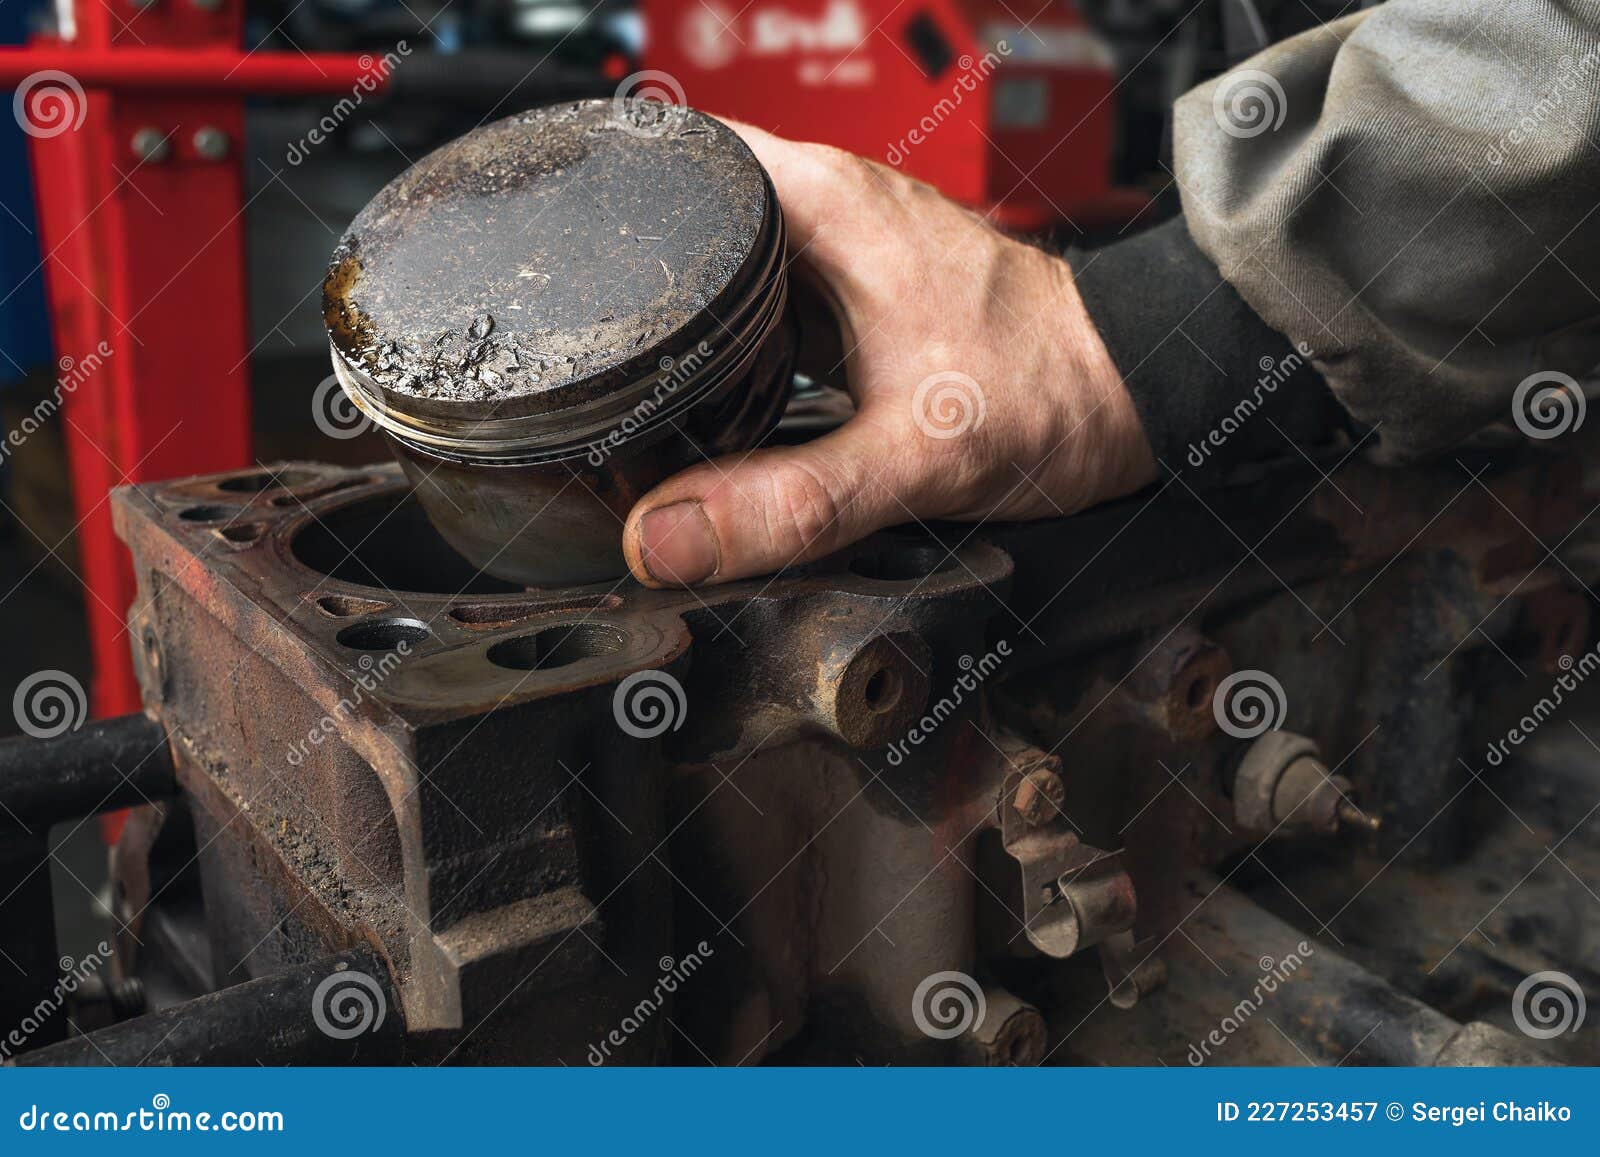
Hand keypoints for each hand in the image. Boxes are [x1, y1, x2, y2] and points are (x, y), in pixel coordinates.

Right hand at [621, 122, 1156, 587]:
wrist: (1132, 395)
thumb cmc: (1054, 393)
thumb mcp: (913, 458)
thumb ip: (788, 503)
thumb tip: (667, 538)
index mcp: (824, 204)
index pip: (672, 157)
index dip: (600, 203)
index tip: (549, 267)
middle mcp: (828, 211)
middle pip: (684, 222)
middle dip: (628, 281)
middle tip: (576, 351)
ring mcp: (844, 255)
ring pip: (726, 270)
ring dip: (681, 319)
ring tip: (629, 377)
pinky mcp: (859, 300)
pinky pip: (767, 309)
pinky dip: (733, 348)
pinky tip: (713, 398)